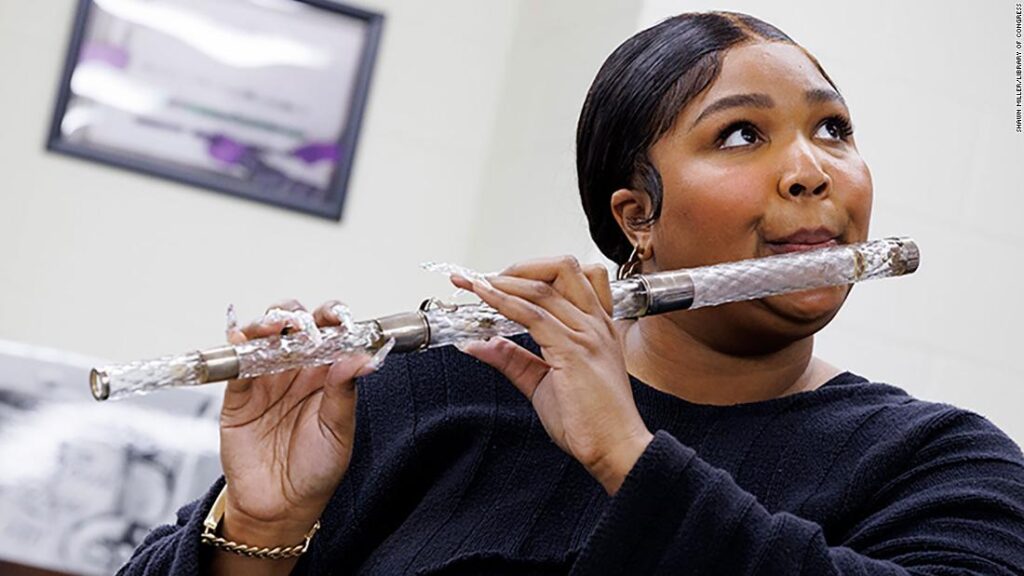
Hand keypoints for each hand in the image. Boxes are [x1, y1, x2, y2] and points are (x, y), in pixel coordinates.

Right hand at [218, 300, 375, 545]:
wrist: (280, 507)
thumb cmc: (316, 470)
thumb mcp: (339, 431)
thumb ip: (344, 392)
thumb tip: (360, 357)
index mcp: (326, 374)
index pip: (330, 334)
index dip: (332, 318)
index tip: (337, 317)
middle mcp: (295, 371)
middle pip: (292, 326)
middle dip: (296, 315)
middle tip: (303, 325)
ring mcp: (265, 380)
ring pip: (262, 337)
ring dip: (266, 324)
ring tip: (275, 328)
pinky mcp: (238, 395)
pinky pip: (235, 364)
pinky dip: (236, 347)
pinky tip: (242, 339)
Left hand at [451, 257, 652, 493]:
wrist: (615, 450)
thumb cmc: (592, 422)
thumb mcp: (543, 384)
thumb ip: (514, 360)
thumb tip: (482, 344)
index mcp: (596, 327)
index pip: (570, 278)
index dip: (531, 271)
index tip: (496, 278)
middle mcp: (595, 323)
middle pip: (562, 268)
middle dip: (520, 266)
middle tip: (489, 279)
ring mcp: (587, 334)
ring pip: (543, 287)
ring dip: (503, 282)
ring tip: (477, 285)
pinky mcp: (574, 350)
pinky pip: (533, 315)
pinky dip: (503, 302)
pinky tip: (485, 300)